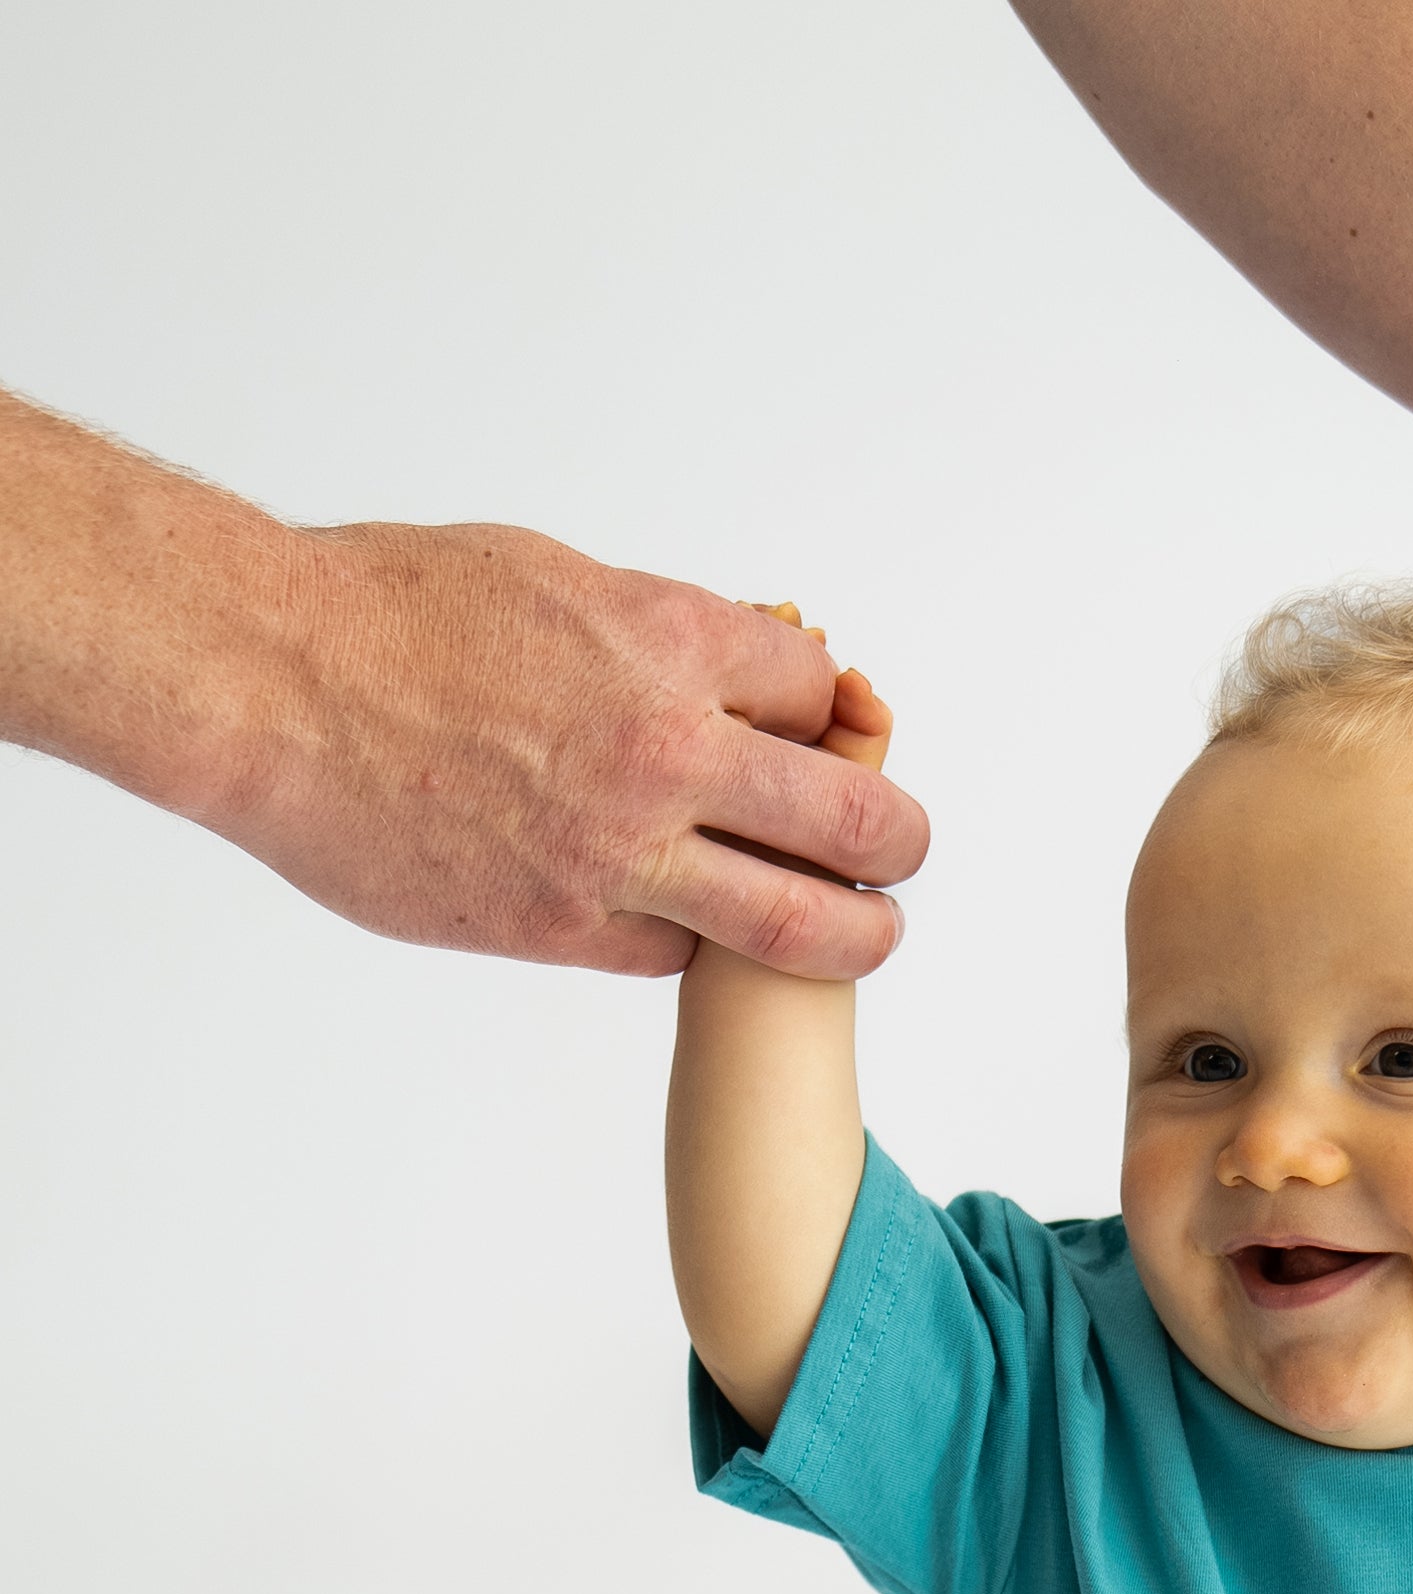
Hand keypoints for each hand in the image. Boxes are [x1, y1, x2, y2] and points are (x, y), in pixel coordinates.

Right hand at [215, 520, 927, 976]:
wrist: (270, 684)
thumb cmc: (389, 610)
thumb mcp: (548, 576)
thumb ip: (652, 630)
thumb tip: (730, 664)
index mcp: (667, 637)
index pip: (819, 692)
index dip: (829, 717)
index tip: (819, 735)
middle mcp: (665, 747)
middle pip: (857, 816)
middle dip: (898, 835)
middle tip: (902, 848)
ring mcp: (619, 850)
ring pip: (801, 921)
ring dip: (859, 931)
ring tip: (872, 930)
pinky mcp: (563, 928)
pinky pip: (680, 956)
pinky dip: (707, 946)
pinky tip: (706, 931)